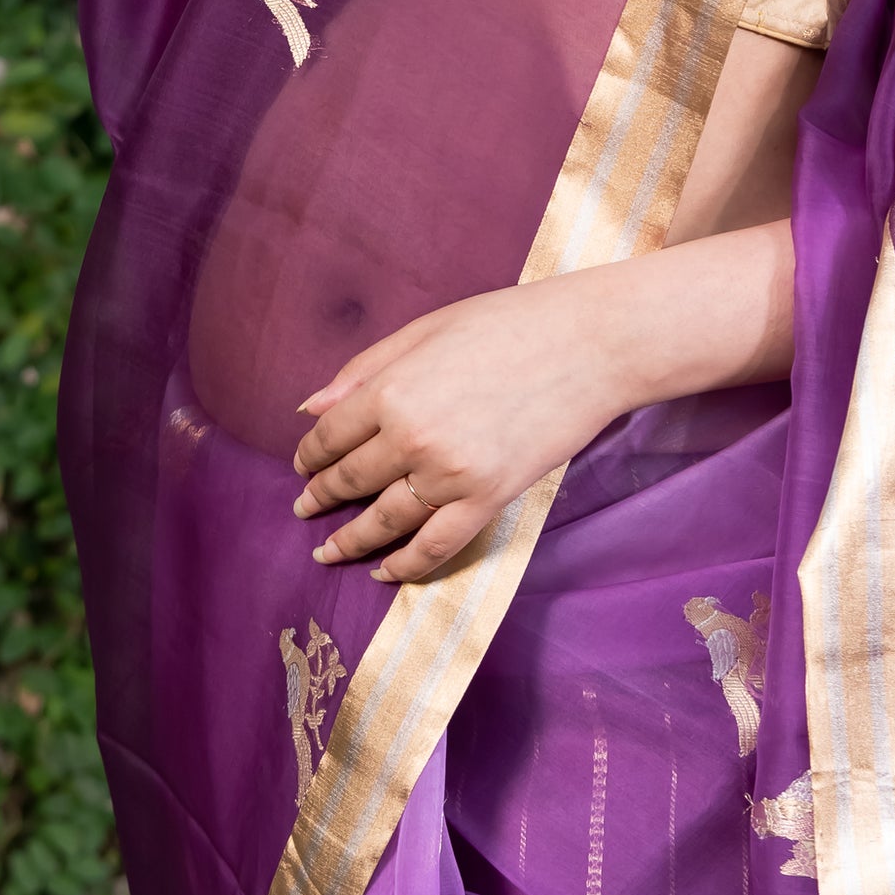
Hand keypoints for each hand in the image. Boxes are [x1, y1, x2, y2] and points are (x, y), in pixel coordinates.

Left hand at [291, 276, 631, 583]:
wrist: (591, 343)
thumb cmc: (509, 323)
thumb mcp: (427, 329)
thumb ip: (364, 369)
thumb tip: (309, 408)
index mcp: (393, 389)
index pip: (331, 435)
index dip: (310, 455)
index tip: (303, 465)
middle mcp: (414, 438)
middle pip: (351, 479)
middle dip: (321, 496)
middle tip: (305, 508)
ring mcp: (451, 475)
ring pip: (384, 521)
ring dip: (350, 540)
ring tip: (329, 550)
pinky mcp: (488, 500)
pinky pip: (435, 547)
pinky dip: (405, 566)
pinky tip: (385, 571)